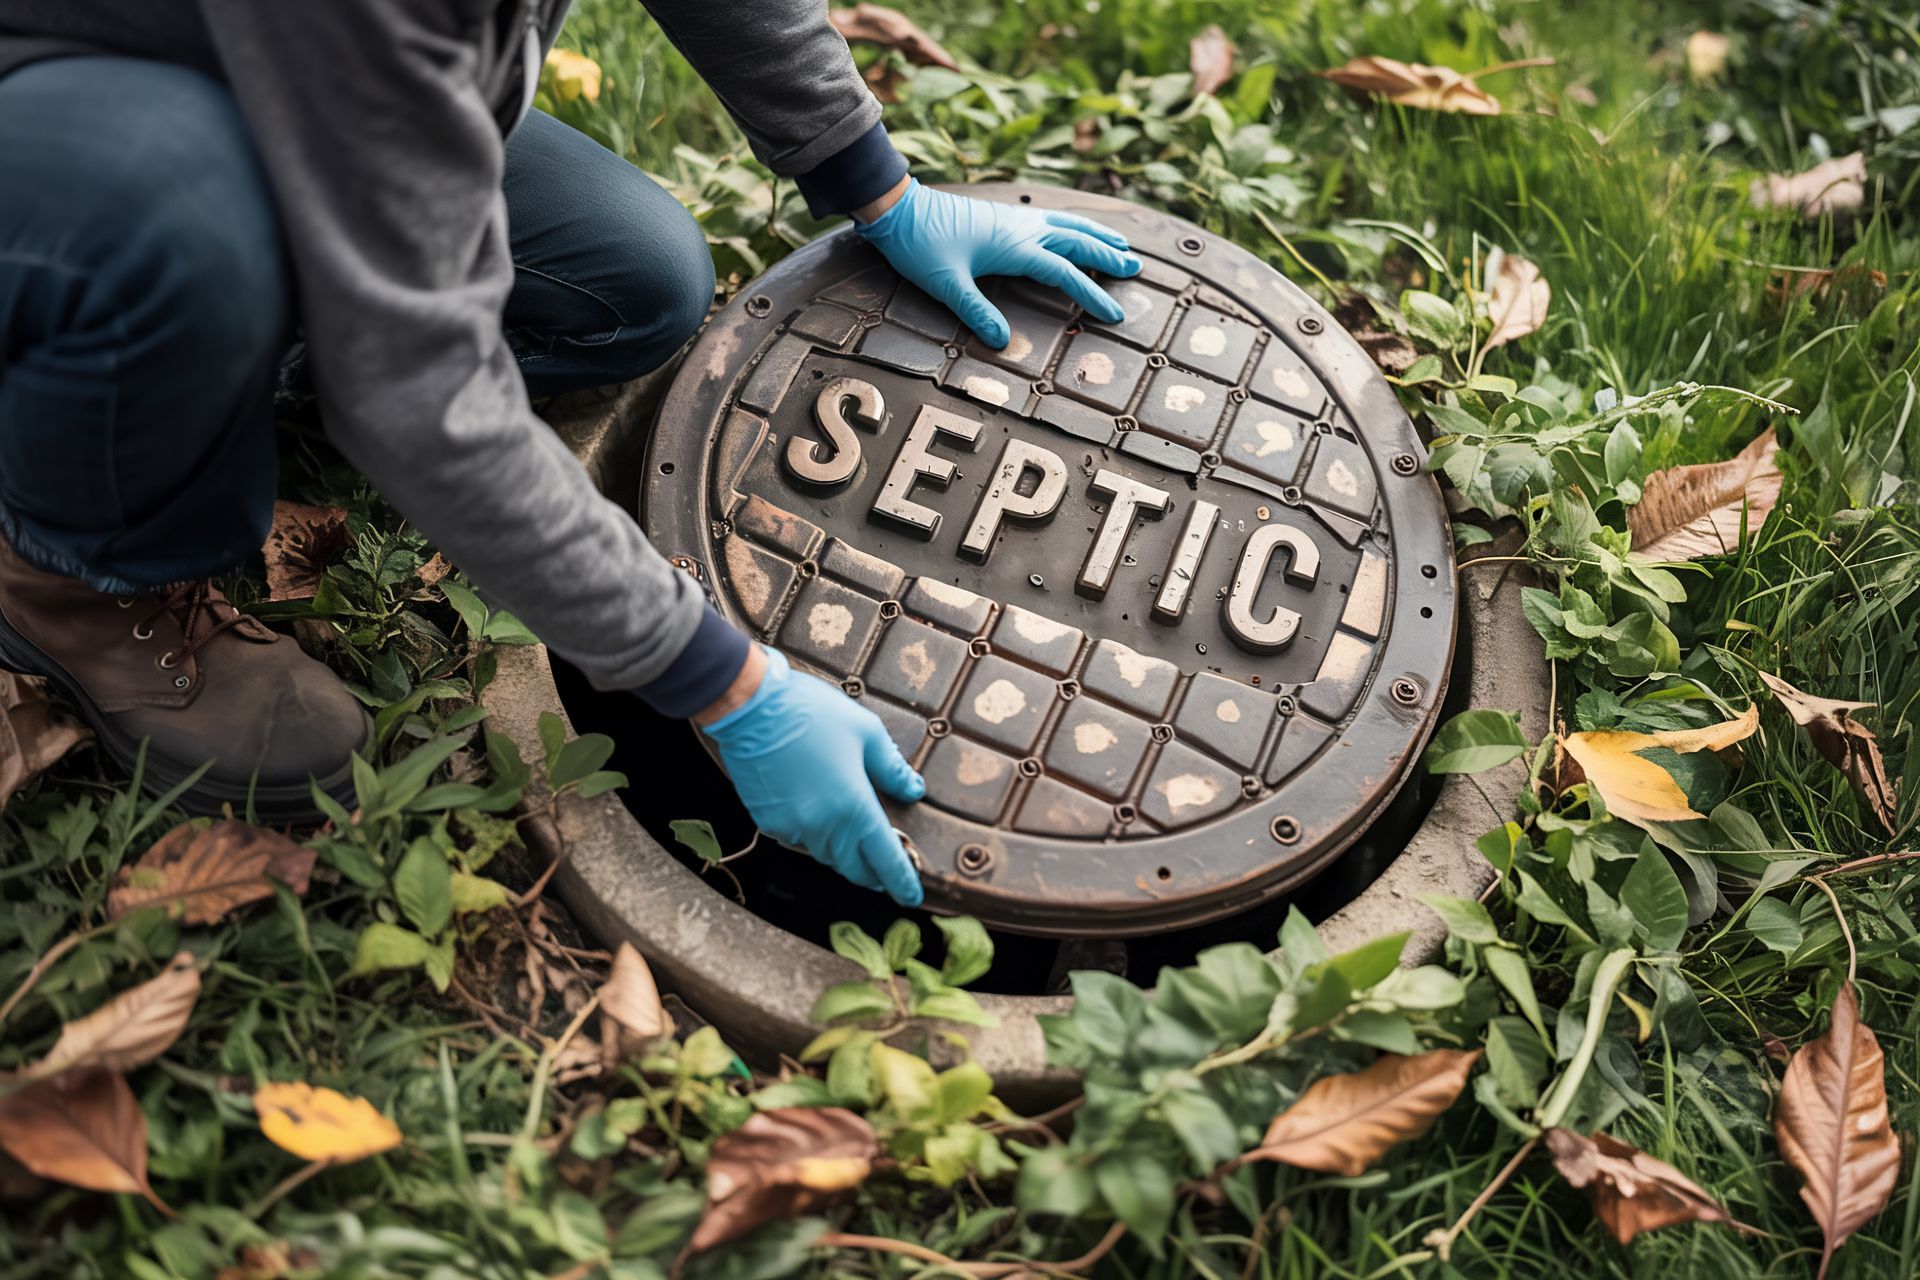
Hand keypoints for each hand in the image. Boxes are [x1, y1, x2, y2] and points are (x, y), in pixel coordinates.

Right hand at [698, 646, 926, 905]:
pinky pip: (800, 841)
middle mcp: (824, 826)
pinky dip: (815, 838)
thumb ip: (892, 768)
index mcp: (854, 806)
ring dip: (844, 856)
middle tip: (886, 877)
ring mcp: (793, 827)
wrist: (752, 709)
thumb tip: (913, 790)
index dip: (901, 881)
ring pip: (826, 856)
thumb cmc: (812, 714)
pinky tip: (819, 820)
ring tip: (856, 847)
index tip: (912, 897)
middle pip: (854, 867)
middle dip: (872, 875)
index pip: (885, 858)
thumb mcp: (866, 732)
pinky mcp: (769, 822)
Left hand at [856, 178, 1141, 348]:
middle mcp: (1023, 228)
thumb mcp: (945, 284)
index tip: (1114, 313)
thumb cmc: (920, 245)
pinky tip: (1075, 228)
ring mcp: (1015, 217)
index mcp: (1015, 246)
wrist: (900, 208)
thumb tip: (1002, 342)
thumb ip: (975, 312)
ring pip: (1068, 224)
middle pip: (1077, 241)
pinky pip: (1052, 217)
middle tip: (1135, 269)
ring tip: (1120, 243)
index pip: (1064, 273)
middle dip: (1108, 256)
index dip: (1092, 294)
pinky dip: (1073, 223)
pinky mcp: (1005, 214)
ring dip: (1096, 234)